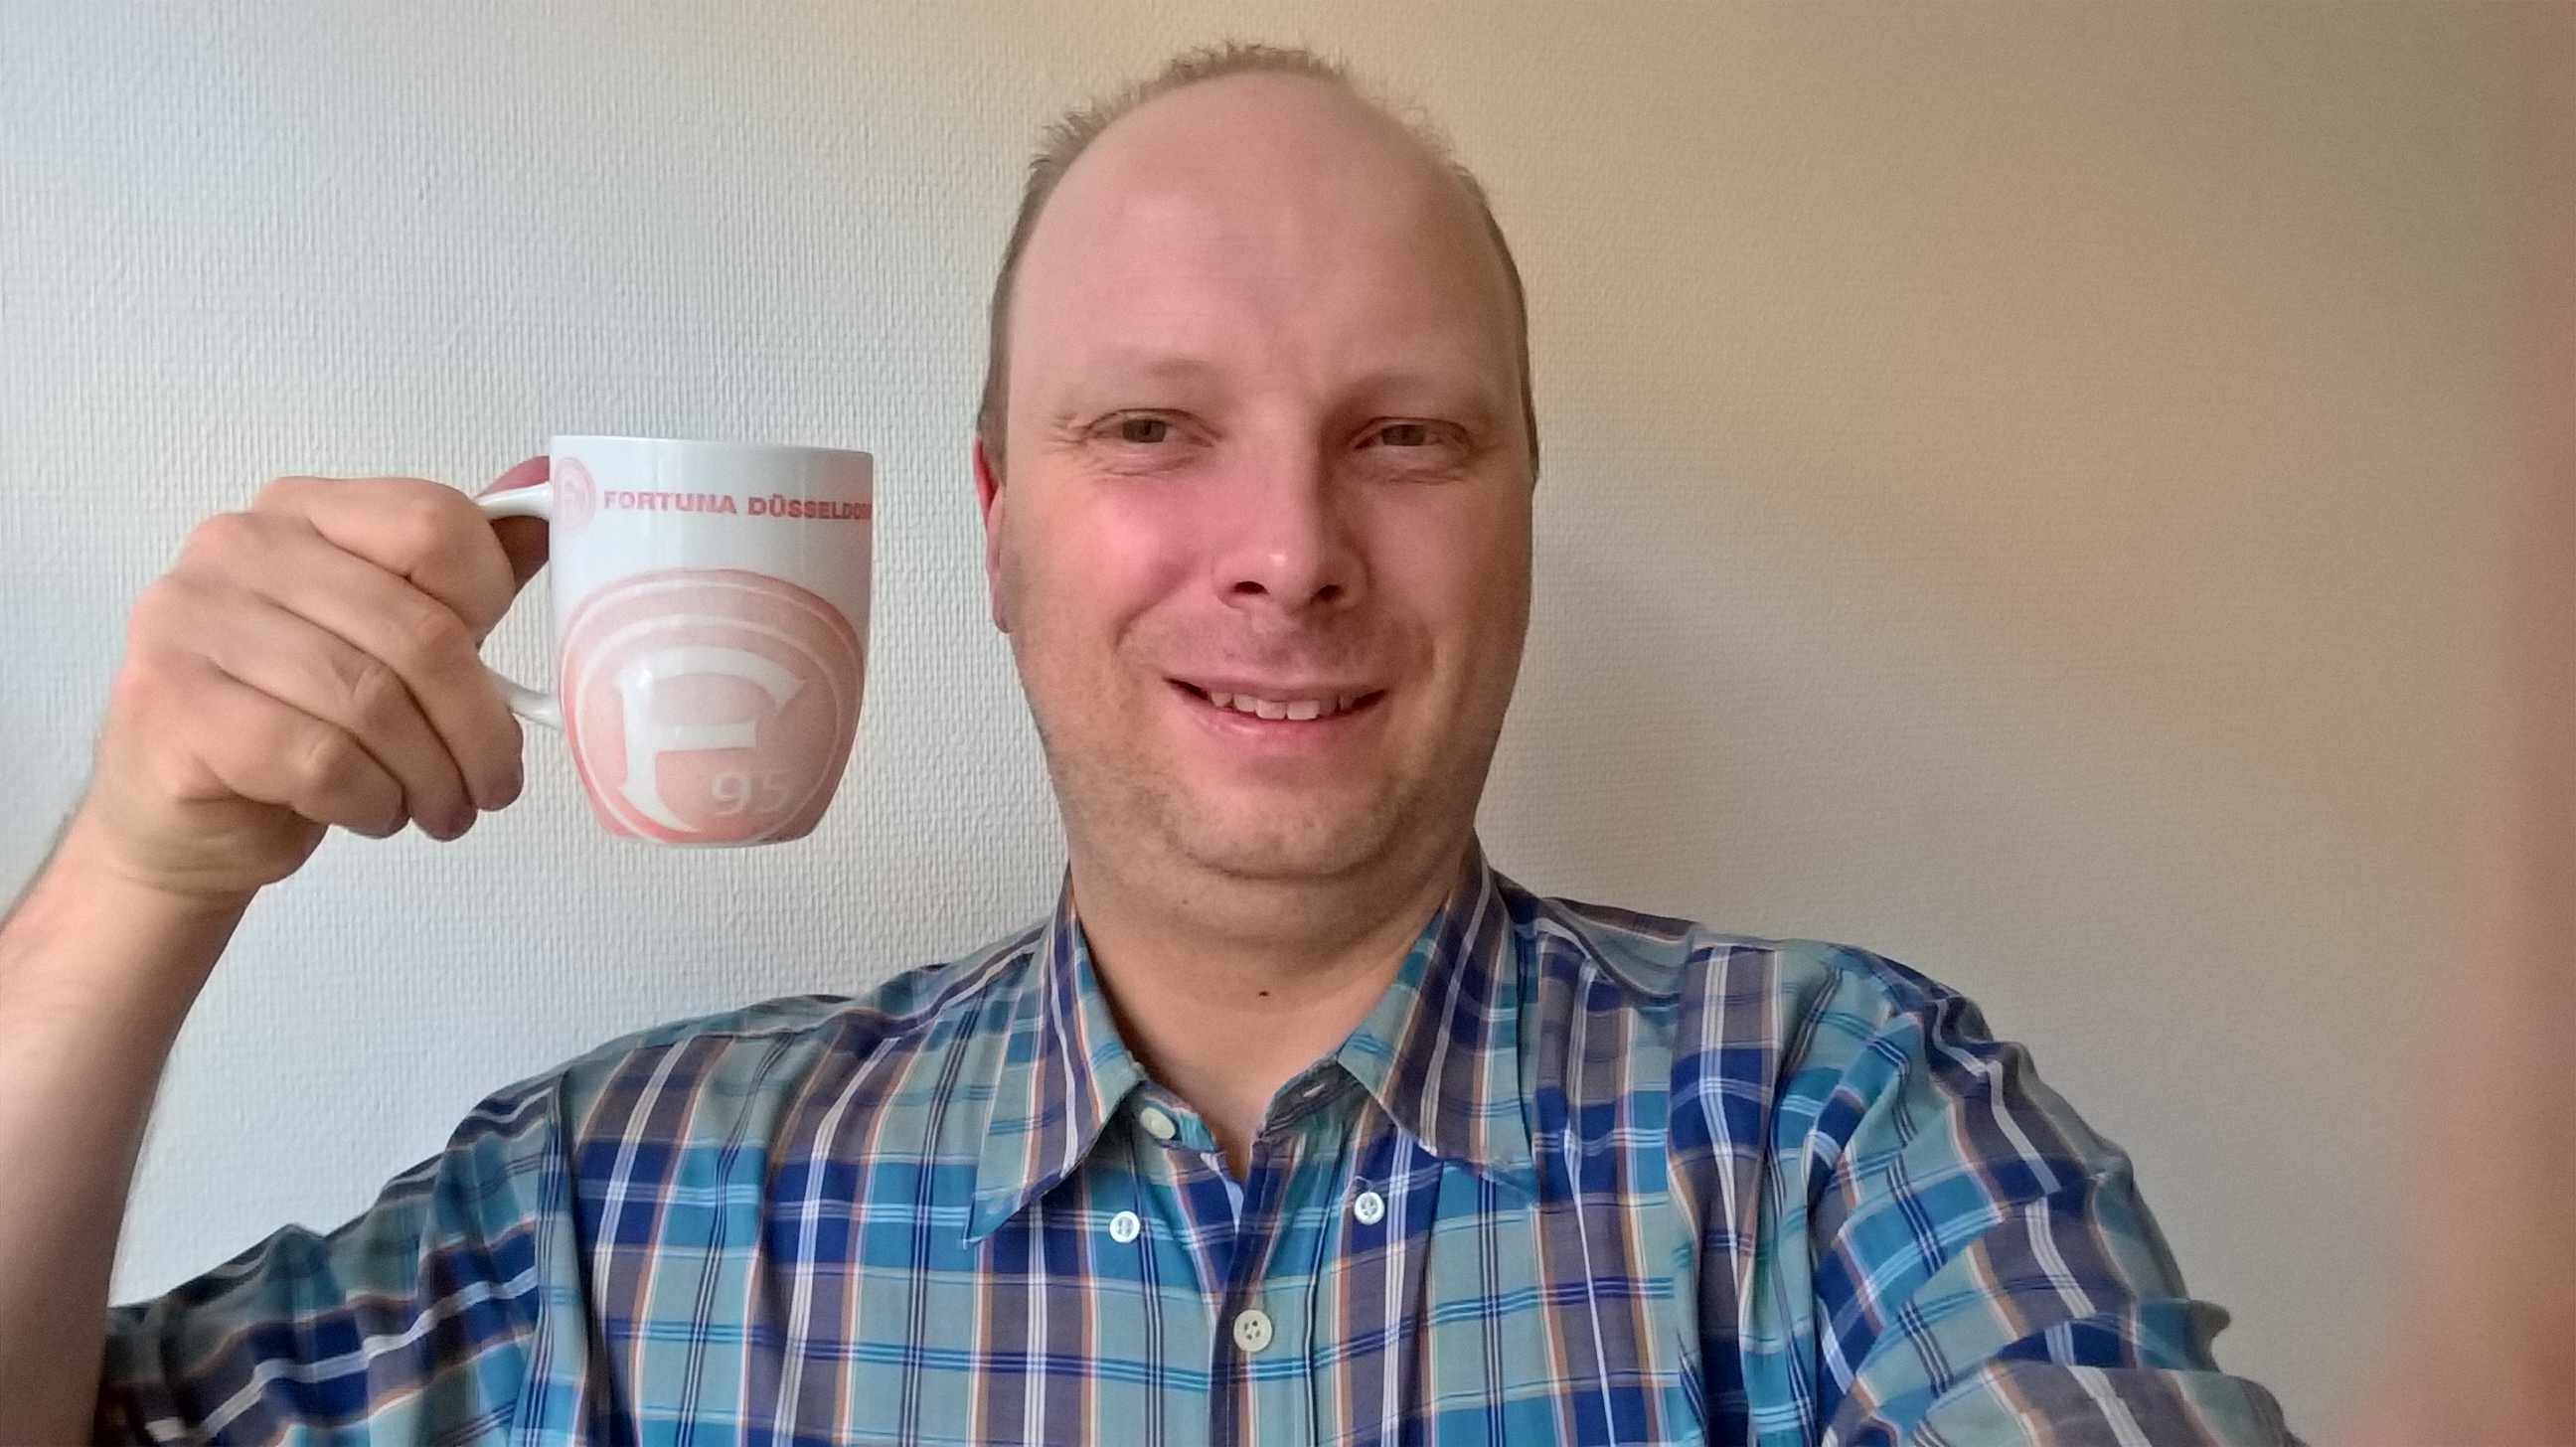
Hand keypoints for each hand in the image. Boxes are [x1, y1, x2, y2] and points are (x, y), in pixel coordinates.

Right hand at [73, 462, 550, 903]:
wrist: (188, 816)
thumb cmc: (300, 719)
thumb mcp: (396, 639)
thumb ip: (465, 577)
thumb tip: (553, 507)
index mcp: (304, 511)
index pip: (434, 523)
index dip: (490, 610)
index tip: (499, 679)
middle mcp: (237, 546)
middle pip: (417, 630)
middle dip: (476, 728)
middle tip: (492, 784)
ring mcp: (189, 618)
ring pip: (371, 702)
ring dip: (430, 777)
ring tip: (438, 808)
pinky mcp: (169, 702)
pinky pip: (317, 757)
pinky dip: (370, 800)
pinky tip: (373, 811)